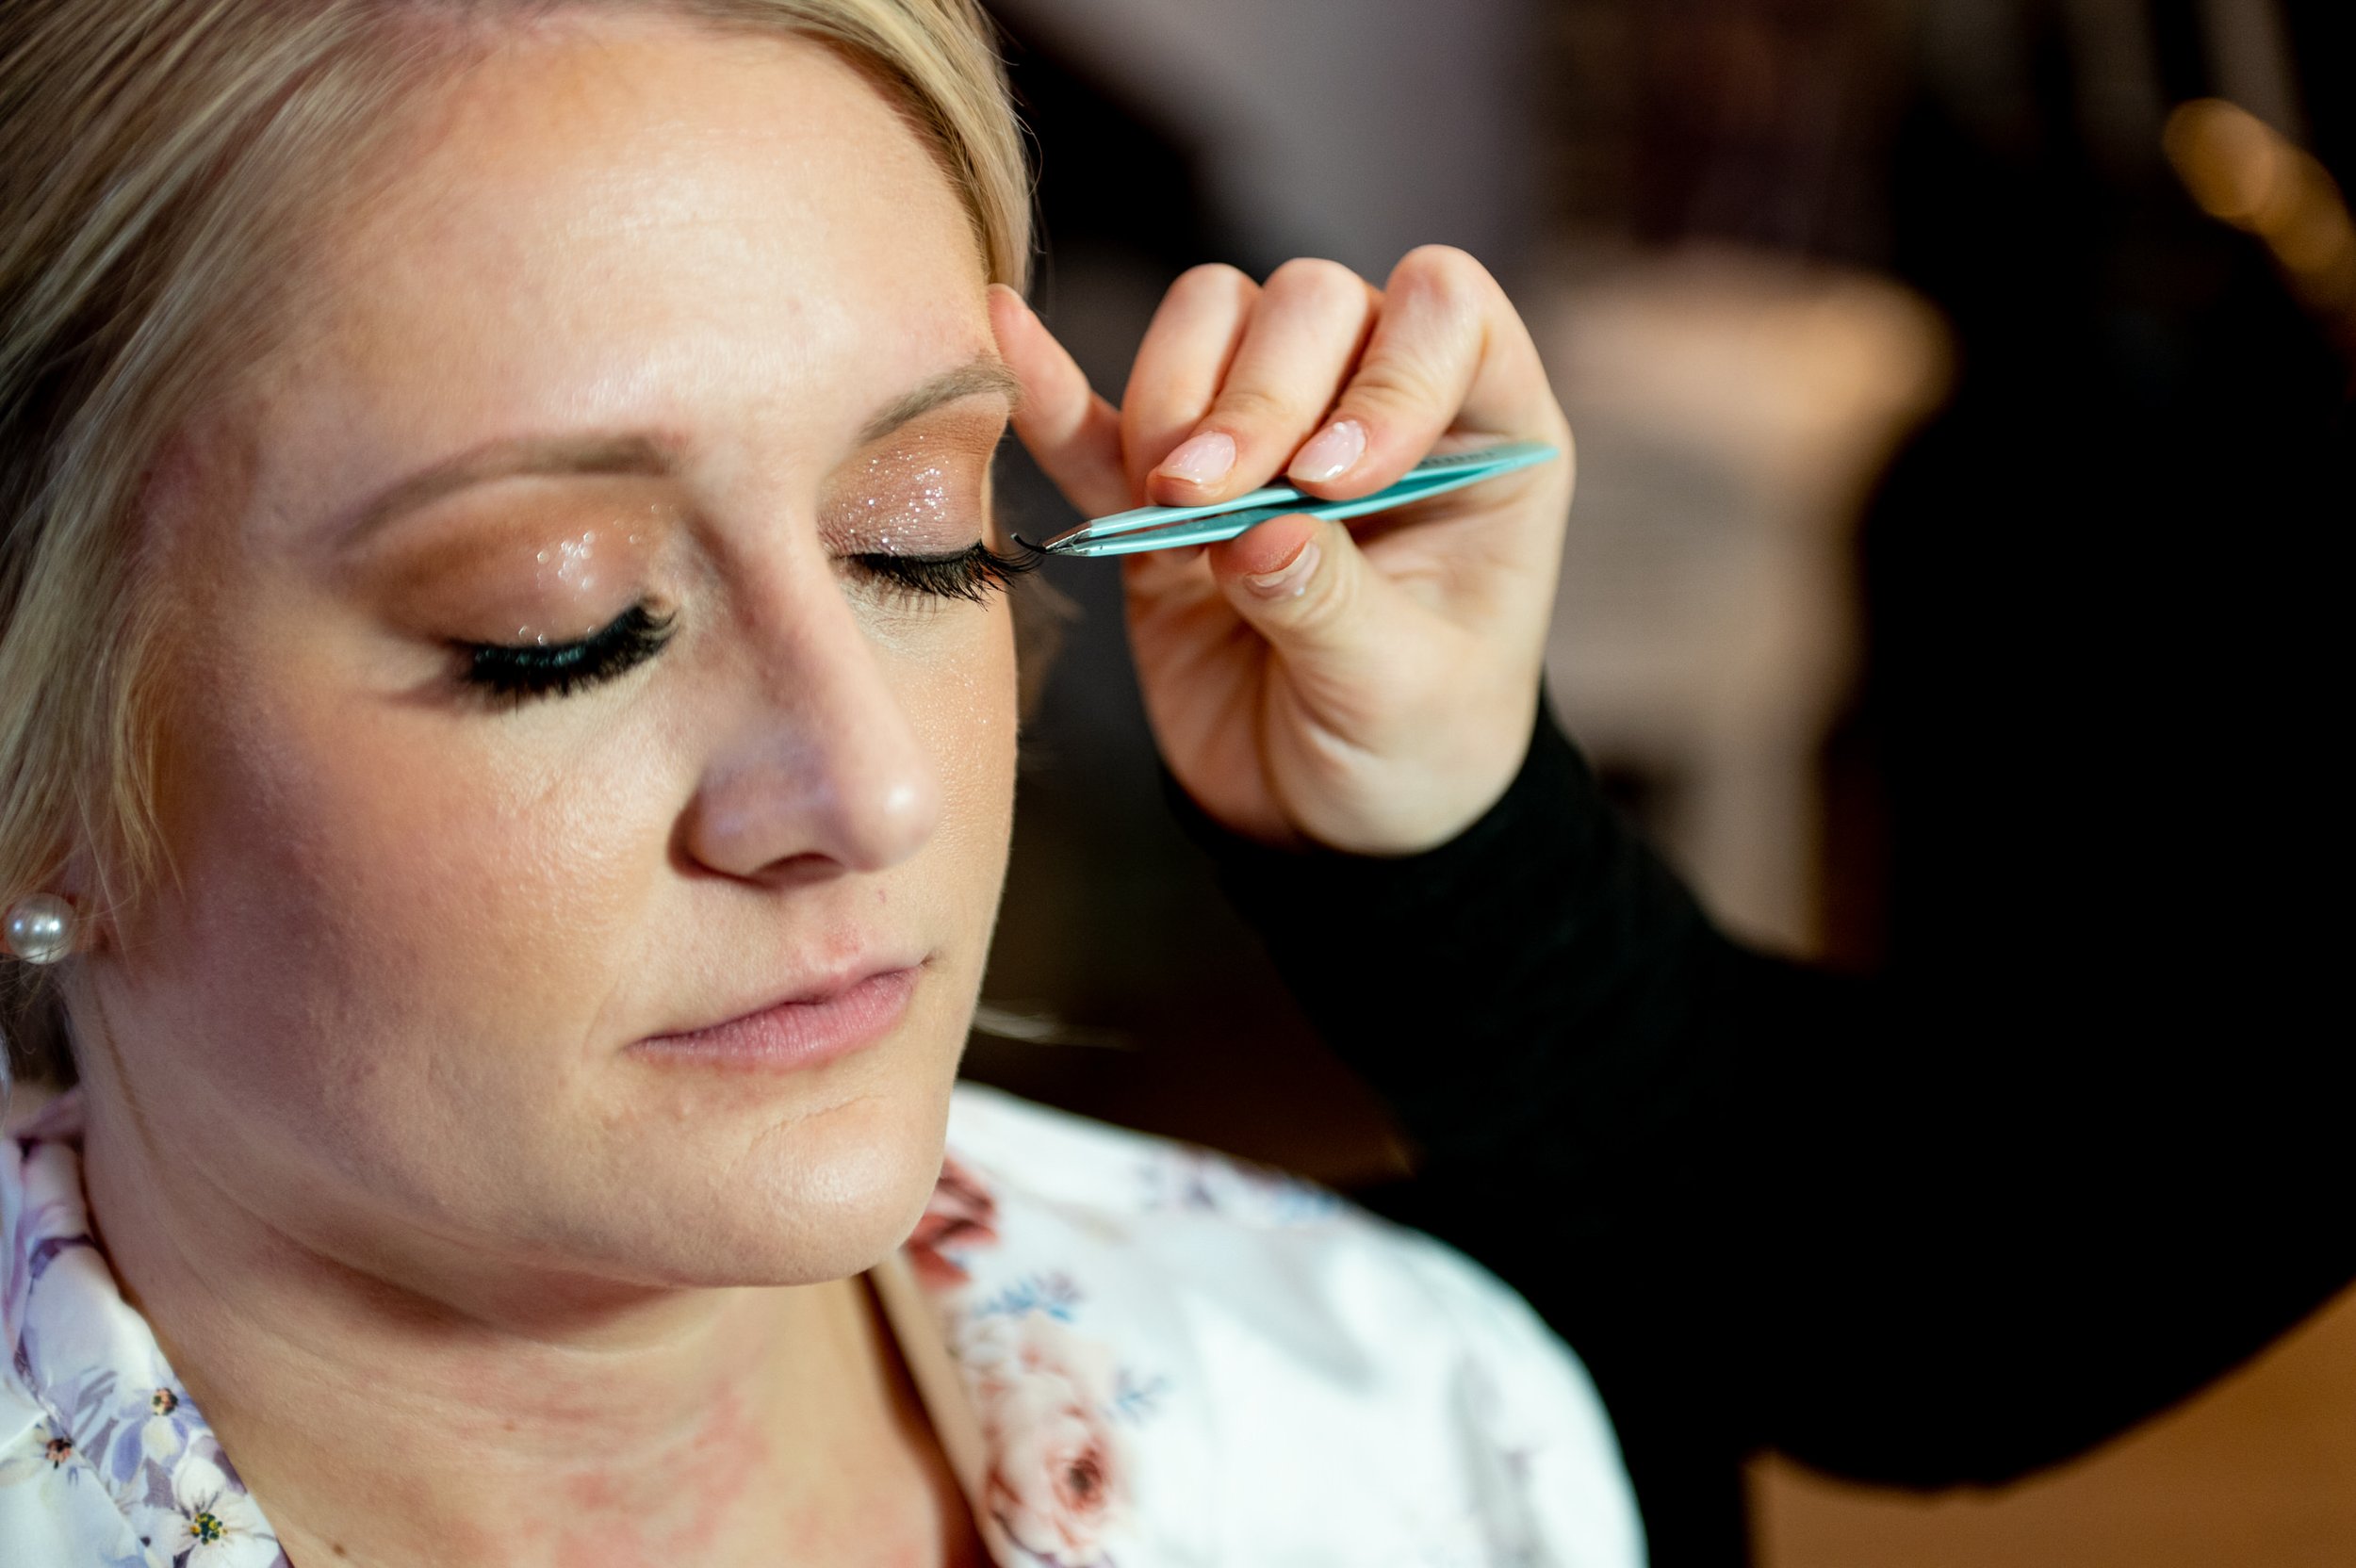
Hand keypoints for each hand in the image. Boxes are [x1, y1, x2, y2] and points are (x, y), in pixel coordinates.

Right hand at [990, 247, 1573, 854]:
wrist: (1327, 820)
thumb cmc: (1412, 748)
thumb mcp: (1398, 694)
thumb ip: (1332, 606)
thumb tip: (1252, 538)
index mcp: (1484, 437)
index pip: (1447, 315)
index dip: (1387, 371)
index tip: (1328, 482)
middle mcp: (1377, 406)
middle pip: (1311, 305)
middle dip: (1254, 397)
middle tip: (1207, 504)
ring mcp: (1270, 434)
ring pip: (1212, 322)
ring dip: (1173, 400)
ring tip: (1165, 508)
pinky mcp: (1168, 488)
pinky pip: (1104, 414)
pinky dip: (1059, 391)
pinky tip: (1010, 351)